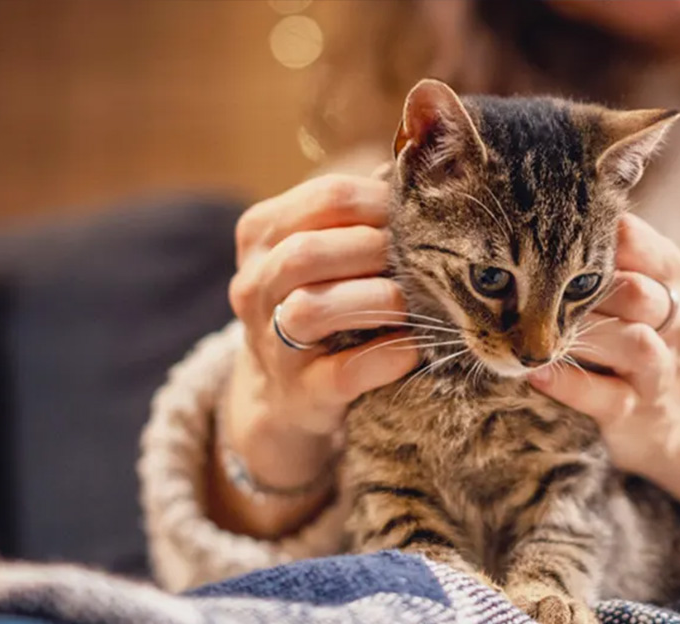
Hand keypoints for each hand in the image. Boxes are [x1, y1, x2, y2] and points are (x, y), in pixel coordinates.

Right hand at [217, 174, 419, 533]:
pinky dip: (387, 356)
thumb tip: (424, 174)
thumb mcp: (323, 252)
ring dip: (377, 300)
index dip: (383, 202)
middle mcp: (255, 285)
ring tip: (413, 303)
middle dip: (377, 250)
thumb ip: (358, 216)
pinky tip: (413, 347)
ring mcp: (271, 342)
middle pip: (309, 251)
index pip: (326, 197)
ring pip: (313, 309)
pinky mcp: (301, 392)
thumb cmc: (323, 302)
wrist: (287, 394)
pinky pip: (345, 371)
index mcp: (261, 234)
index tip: (419, 216)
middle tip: (421, 261)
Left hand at [528, 214, 679, 540]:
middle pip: (637, 293)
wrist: (676, 416)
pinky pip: (607, 397)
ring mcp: (659, 370)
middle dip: (586, 289)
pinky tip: (536, 371)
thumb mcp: (633, 284)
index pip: (640, 244)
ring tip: (538, 329)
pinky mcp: (636, 413)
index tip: (551, 232)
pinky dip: (569, 384)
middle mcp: (674, 320)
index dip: (594, 237)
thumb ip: (600, 248)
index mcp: (669, 276)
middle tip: (535, 285)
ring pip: (632, 343)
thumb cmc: (632, 333)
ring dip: (583, 334)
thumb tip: (537, 197)